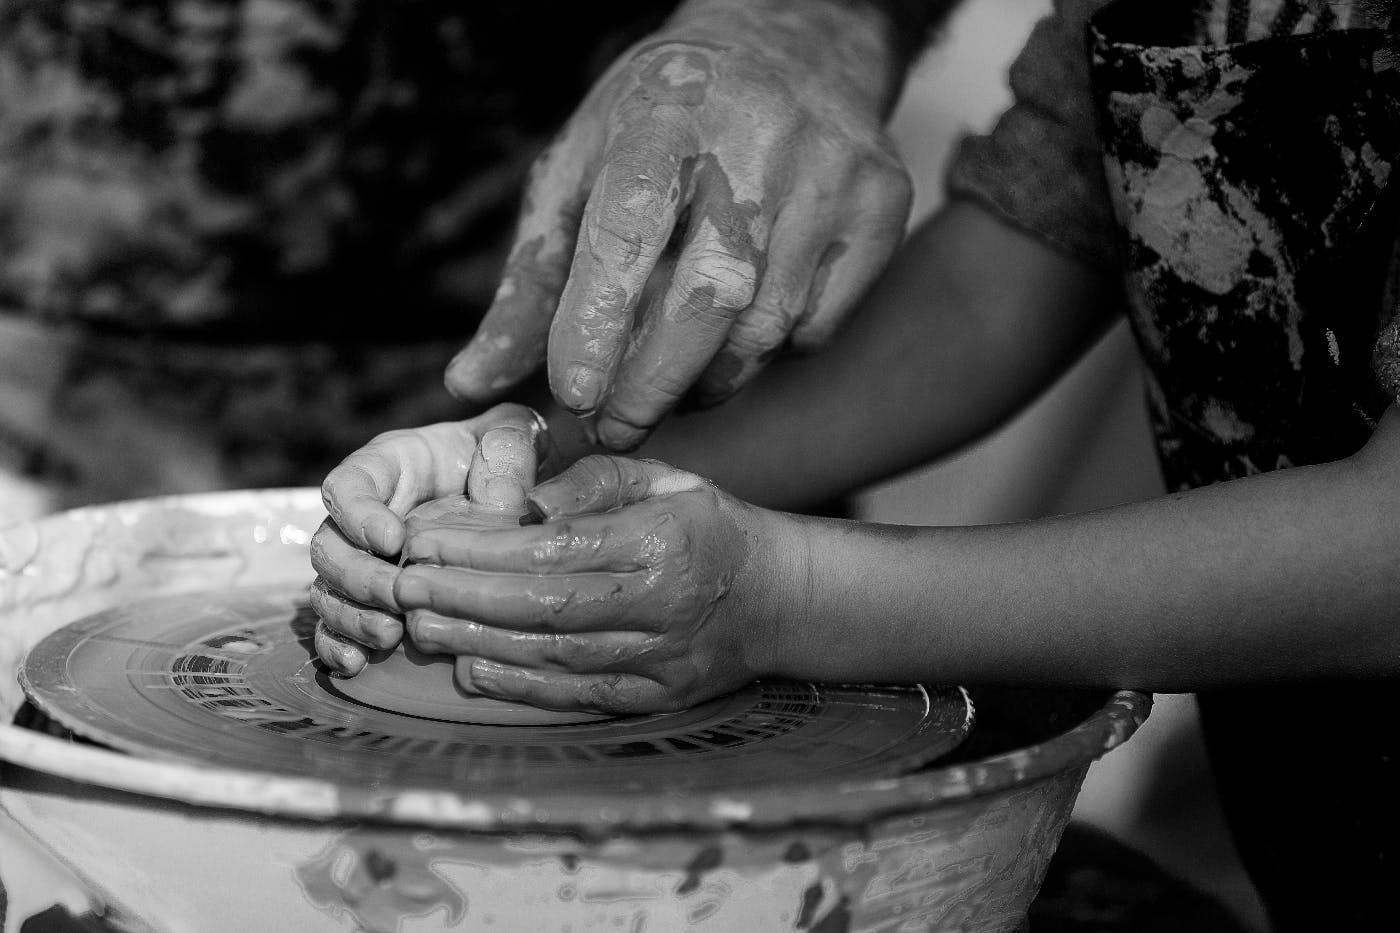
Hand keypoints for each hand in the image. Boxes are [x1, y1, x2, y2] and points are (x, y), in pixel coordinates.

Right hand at [310, 404, 549, 675]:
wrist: (509, 491)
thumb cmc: (503, 456)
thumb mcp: (513, 437)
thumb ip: (507, 451)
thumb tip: (503, 500)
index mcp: (388, 466)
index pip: (348, 485)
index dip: (358, 514)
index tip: (392, 539)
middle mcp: (362, 516)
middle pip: (329, 546)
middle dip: (358, 576)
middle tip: (398, 595)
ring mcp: (362, 560)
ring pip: (328, 590)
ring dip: (351, 617)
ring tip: (389, 636)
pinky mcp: (370, 601)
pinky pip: (335, 626)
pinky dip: (339, 646)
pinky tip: (358, 664)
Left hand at [390, 456, 798, 713]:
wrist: (778, 598)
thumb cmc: (707, 525)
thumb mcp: (662, 478)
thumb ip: (593, 482)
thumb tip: (524, 502)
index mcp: (660, 539)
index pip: (553, 546)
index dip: (480, 547)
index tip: (424, 539)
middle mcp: (660, 603)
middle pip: (542, 605)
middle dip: (462, 597)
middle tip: (403, 587)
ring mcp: (660, 658)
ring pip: (552, 655)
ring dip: (476, 643)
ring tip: (419, 626)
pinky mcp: (656, 696)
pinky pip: (577, 695)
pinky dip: (519, 686)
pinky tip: (471, 671)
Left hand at [445, 1, 913, 449]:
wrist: (790, 44)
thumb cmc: (665, 119)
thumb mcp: (580, 172)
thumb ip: (530, 283)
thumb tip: (470, 383)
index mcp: (663, 119)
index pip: (627, 232)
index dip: (597, 323)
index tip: (571, 394)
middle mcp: (758, 142)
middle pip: (707, 299)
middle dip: (652, 386)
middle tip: (615, 428)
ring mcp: (832, 176)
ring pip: (766, 327)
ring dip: (707, 383)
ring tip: (668, 388)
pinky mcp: (883, 207)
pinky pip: (818, 325)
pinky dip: (769, 354)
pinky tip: (737, 335)